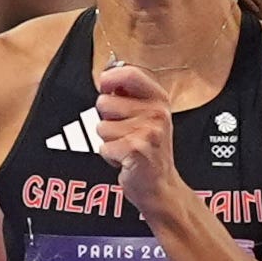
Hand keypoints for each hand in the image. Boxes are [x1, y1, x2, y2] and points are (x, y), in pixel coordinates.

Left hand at [94, 61, 184, 214]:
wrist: (160, 186)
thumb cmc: (151, 151)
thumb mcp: (148, 116)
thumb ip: (130, 95)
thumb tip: (107, 75)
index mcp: (159, 100)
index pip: (129, 74)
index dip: (110, 78)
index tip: (105, 85)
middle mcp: (156, 113)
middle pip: (105, 102)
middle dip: (107, 119)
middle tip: (125, 132)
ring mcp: (147, 132)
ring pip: (101, 126)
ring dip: (108, 140)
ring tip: (126, 146)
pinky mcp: (134, 150)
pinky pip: (102, 147)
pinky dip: (109, 156)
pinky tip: (125, 159)